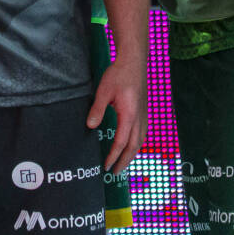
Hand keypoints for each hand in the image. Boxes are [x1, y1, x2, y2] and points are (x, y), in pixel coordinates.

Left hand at [87, 55, 146, 173]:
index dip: (114, 156)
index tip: (106, 167)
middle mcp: (139, 118)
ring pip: (140, 141)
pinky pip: (142, 133)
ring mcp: (144, 115)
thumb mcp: (103, 90)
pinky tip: (131, 146)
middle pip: (134, 146)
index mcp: (130, 115)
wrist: (134, 61)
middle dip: (125, 161)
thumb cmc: (118, 74)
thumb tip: (90, 126)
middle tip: (115, 173)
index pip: (122, 142)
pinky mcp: (144, 111)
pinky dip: (137, 144)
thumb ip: (97, 109)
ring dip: (132, 154)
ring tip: (123, 163)